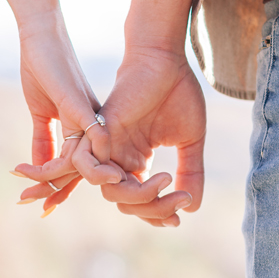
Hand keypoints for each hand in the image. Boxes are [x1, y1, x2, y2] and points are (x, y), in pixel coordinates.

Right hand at [11, 8, 124, 212]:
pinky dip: (72, 159)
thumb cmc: (43, 67)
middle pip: (81, 170)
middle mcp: (90, 126)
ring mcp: (87, 117)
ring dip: (57, 181)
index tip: (43, 208)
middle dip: (57, 191)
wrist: (43, 33)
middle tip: (40, 209)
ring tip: (35, 195)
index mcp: (81, 129)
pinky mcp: (80, 105)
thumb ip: (43, 138)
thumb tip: (41, 166)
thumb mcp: (41, 110)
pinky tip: (55, 172)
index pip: (74, 167)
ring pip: (84, 162)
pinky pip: (87, 138)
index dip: (60, 188)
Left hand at [72, 46, 205, 226]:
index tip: (179, 217)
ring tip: (163, 184)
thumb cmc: (178, 93)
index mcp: (135, 162)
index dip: (156, 214)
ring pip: (107, 190)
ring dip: (136, 197)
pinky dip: (102, 176)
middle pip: (124, 201)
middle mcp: (117, 158)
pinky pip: (85, 163)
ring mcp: (106, 146)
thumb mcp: (190, 142)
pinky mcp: (99, 130)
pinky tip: (135, 175)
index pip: (138, 201)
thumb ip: (190, 172)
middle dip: (153, 208)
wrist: (166, 60)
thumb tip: (192, 207)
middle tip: (178, 199)